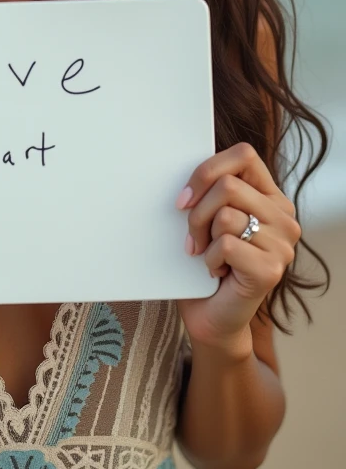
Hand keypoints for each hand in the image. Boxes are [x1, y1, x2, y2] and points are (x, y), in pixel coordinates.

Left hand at [175, 141, 300, 348]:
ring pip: (224, 214)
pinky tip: (217, 271)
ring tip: (209, 255)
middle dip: (197, 212)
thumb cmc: (206, 260)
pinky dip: (209, 259)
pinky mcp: (271, 269)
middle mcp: (285, 217)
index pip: (244, 154)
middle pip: (227, 185)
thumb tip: (183, 169)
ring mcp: (283, 244)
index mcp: (271, 196)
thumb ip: (211, 189)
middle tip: (194, 237)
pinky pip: (226, 244)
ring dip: (203, 237)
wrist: (211, 314)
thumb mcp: (209, 215)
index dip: (207, 170)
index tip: (184, 198)